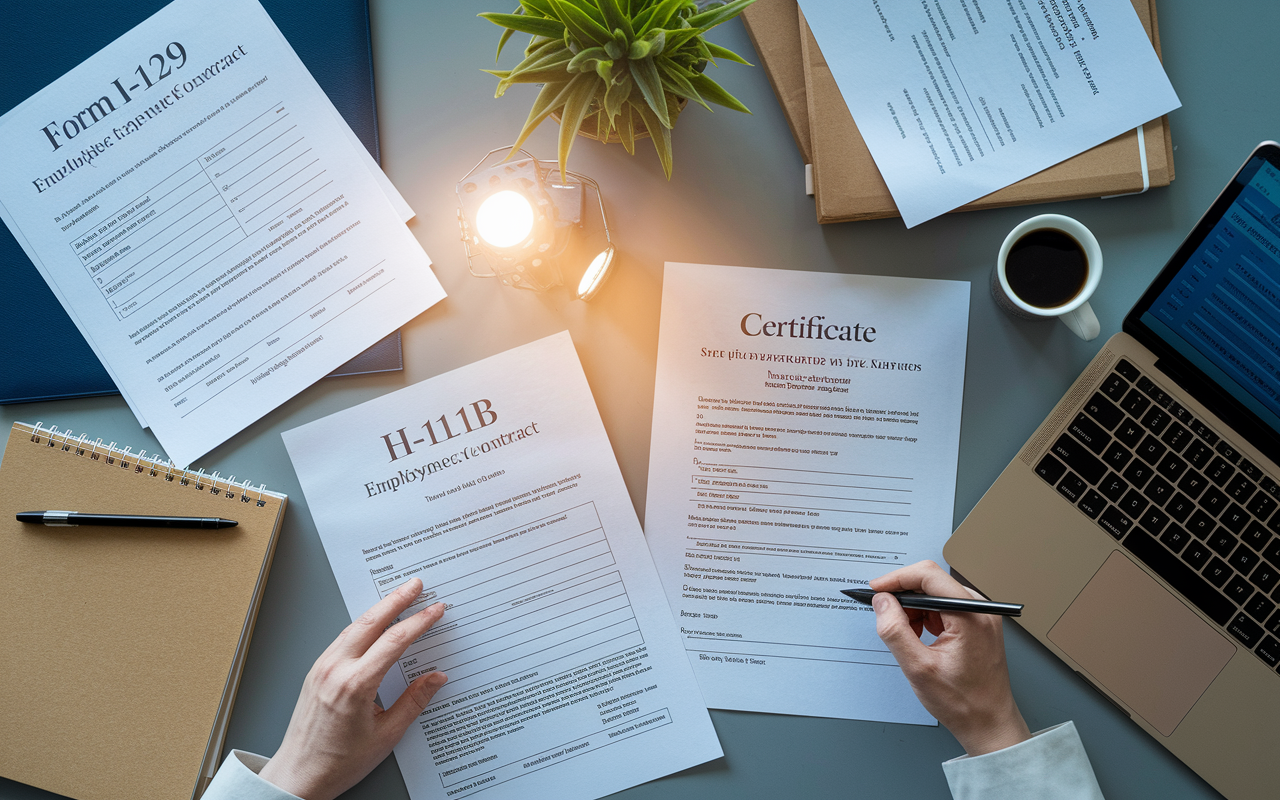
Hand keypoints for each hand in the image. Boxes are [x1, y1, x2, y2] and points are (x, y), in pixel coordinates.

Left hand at [258, 579, 447, 799]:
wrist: (299, 774)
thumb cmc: (339, 762)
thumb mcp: (387, 735)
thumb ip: (414, 701)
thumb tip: (436, 678)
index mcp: (356, 685)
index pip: (395, 641)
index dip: (419, 622)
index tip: (436, 610)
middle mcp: (335, 670)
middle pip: (371, 622)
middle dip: (397, 600)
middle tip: (416, 584)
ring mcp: (322, 668)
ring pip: (354, 626)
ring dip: (378, 608)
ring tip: (398, 596)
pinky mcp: (315, 671)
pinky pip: (342, 638)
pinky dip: (361, 624)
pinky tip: (372, 621)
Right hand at [870, 561, 1029, 755]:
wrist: (989, 723)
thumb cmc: (962, 702)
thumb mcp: (918, 668)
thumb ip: (895, 631)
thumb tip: (881, 602)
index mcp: (971, 615)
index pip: (928, 575)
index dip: (897, 579)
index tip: (876, 590)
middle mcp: (980, 609)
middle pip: (932, 583)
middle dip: (904, 598)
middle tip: (886, 619)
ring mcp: (981, 616)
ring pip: (936, 595)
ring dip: (914, 610)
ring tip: (907, 637)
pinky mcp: (977, 624)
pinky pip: (944, 608)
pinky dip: (926, 618)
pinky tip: (919, 638)